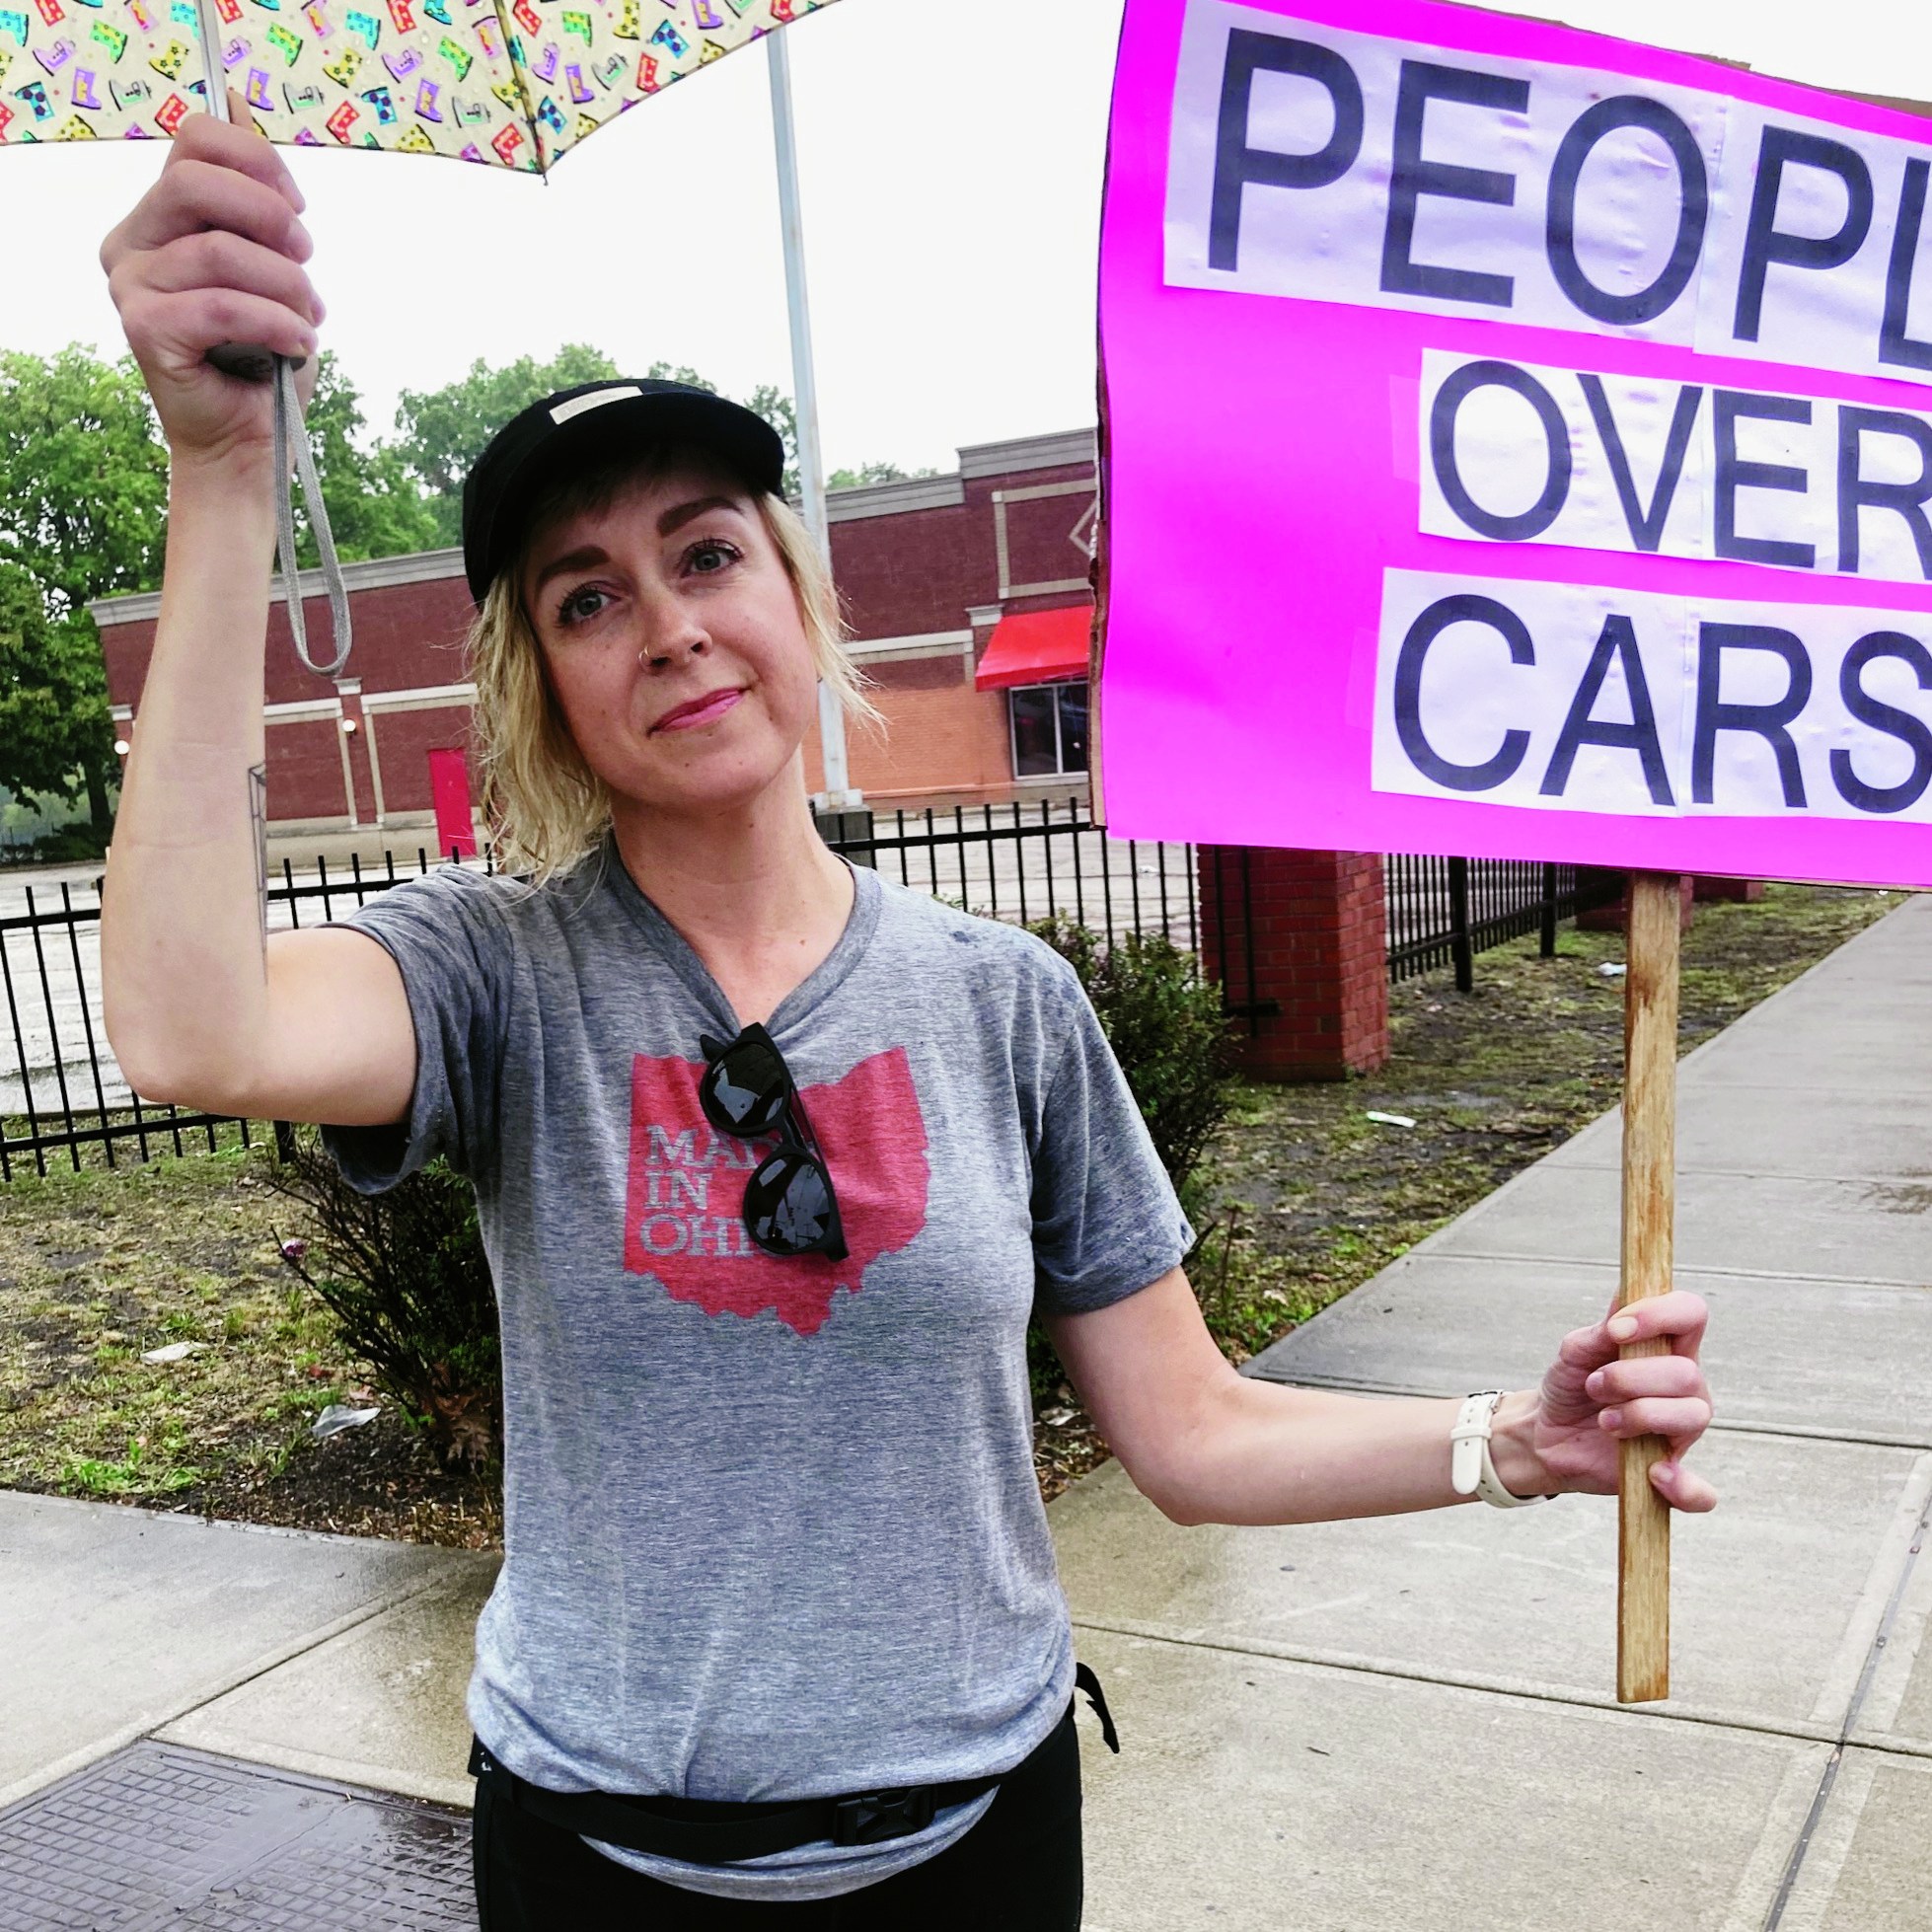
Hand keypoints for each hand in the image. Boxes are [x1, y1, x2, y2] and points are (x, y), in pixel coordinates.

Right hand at [100, 98, 322, 466]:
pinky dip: (277, 323)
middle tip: (306, 260)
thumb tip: (239, 100)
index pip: (194, 141)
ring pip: (220, 251)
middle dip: (270, 217)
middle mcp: (131, 242)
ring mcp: (130, 285)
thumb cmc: (264, 354)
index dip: (257, 160)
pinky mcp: (143, 328)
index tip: (299, 207)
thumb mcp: (272, 264)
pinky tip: (300, 344)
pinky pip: (222, 305)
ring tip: (307, 318)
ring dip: (286, 286)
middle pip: (194, 182)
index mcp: (159, 217)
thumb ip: (253, 195)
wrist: (251, 438)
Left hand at [1503, 1289, 1715, 1511]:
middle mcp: (1684, 1386)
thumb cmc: (1570, 1385)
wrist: (1546, 1432)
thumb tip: (1623, 1298)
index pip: (1691, 1314)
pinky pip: (1700, 1492)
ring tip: (1605, 1420)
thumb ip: (1600, 1332)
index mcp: (1665, 1348)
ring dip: (1638, 1414)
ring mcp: (1680, 1430)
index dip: (1661, 1315)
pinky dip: (1683, 1487)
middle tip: (1594, 1386)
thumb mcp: (1574, 1353)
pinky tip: (1653, 1473)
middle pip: (1687, 1372)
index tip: (1617, 1330)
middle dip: (1630, 1378)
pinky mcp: (1670, 1474)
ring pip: (1692, 1416)